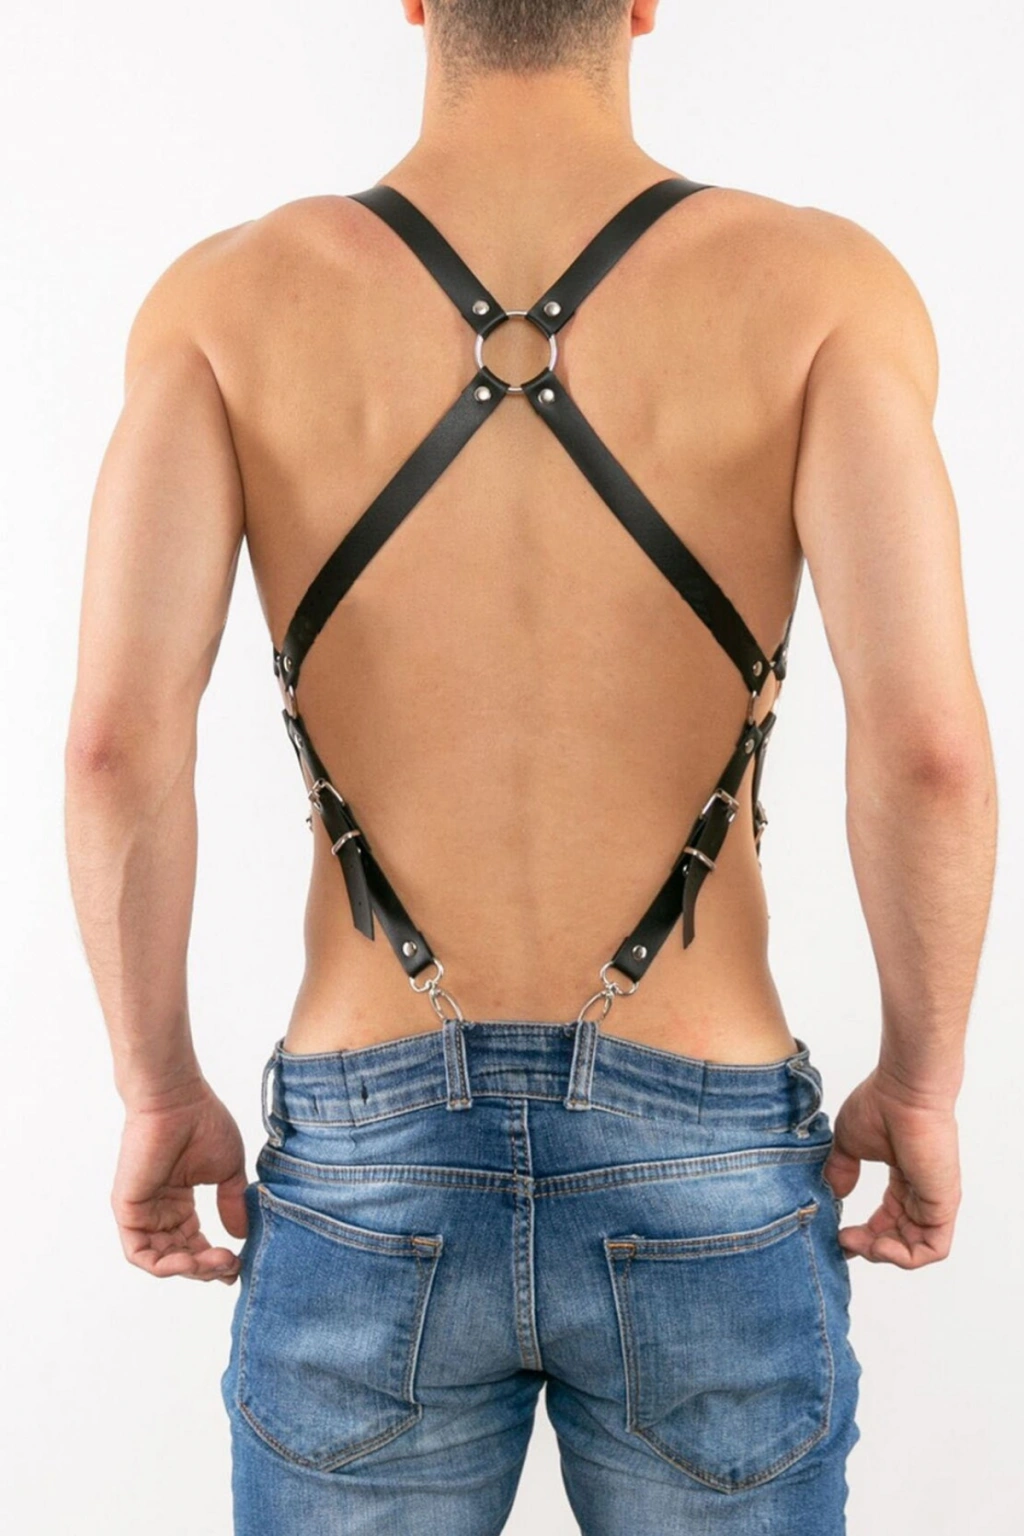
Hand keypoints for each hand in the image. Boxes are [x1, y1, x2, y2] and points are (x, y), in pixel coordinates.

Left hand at [111, 1078, 248, 1283]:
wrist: (177, 1100)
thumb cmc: (202, 1123)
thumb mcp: (227, 1170)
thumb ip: (232, 1204)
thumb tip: (241, 1236)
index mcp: (178, 1201)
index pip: (193, 1243)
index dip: (214, 1260)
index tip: (238, 1264)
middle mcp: (158, 1210)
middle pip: (179, 1256)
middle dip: (206, 1268)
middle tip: (230, 1266)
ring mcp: (142, 1212)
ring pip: (161, 1260)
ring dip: (190, 1269)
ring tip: (216, 1263)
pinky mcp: (127, 1210)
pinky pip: (140, 1253)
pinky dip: (165, 1265)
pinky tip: (190, 1260)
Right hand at [821, 1066, 960, 1268]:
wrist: (904, 1091)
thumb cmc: (880, 1106)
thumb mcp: (849, 1143)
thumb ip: (841, 1170)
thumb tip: (834, 1193)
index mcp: (904, 1179)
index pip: (888, 1220)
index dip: (864, 1235)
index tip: (838, 1238)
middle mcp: (922, 1193)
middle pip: (899, 1238)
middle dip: (869, 1247)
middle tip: (843, 1240)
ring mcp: (935, 1200)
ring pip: (915, 1249)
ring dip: (883, 1254)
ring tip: (858, 1243)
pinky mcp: (943, 1204)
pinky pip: (932, 1249)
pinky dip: (905, 1257)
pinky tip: (879, 1245)